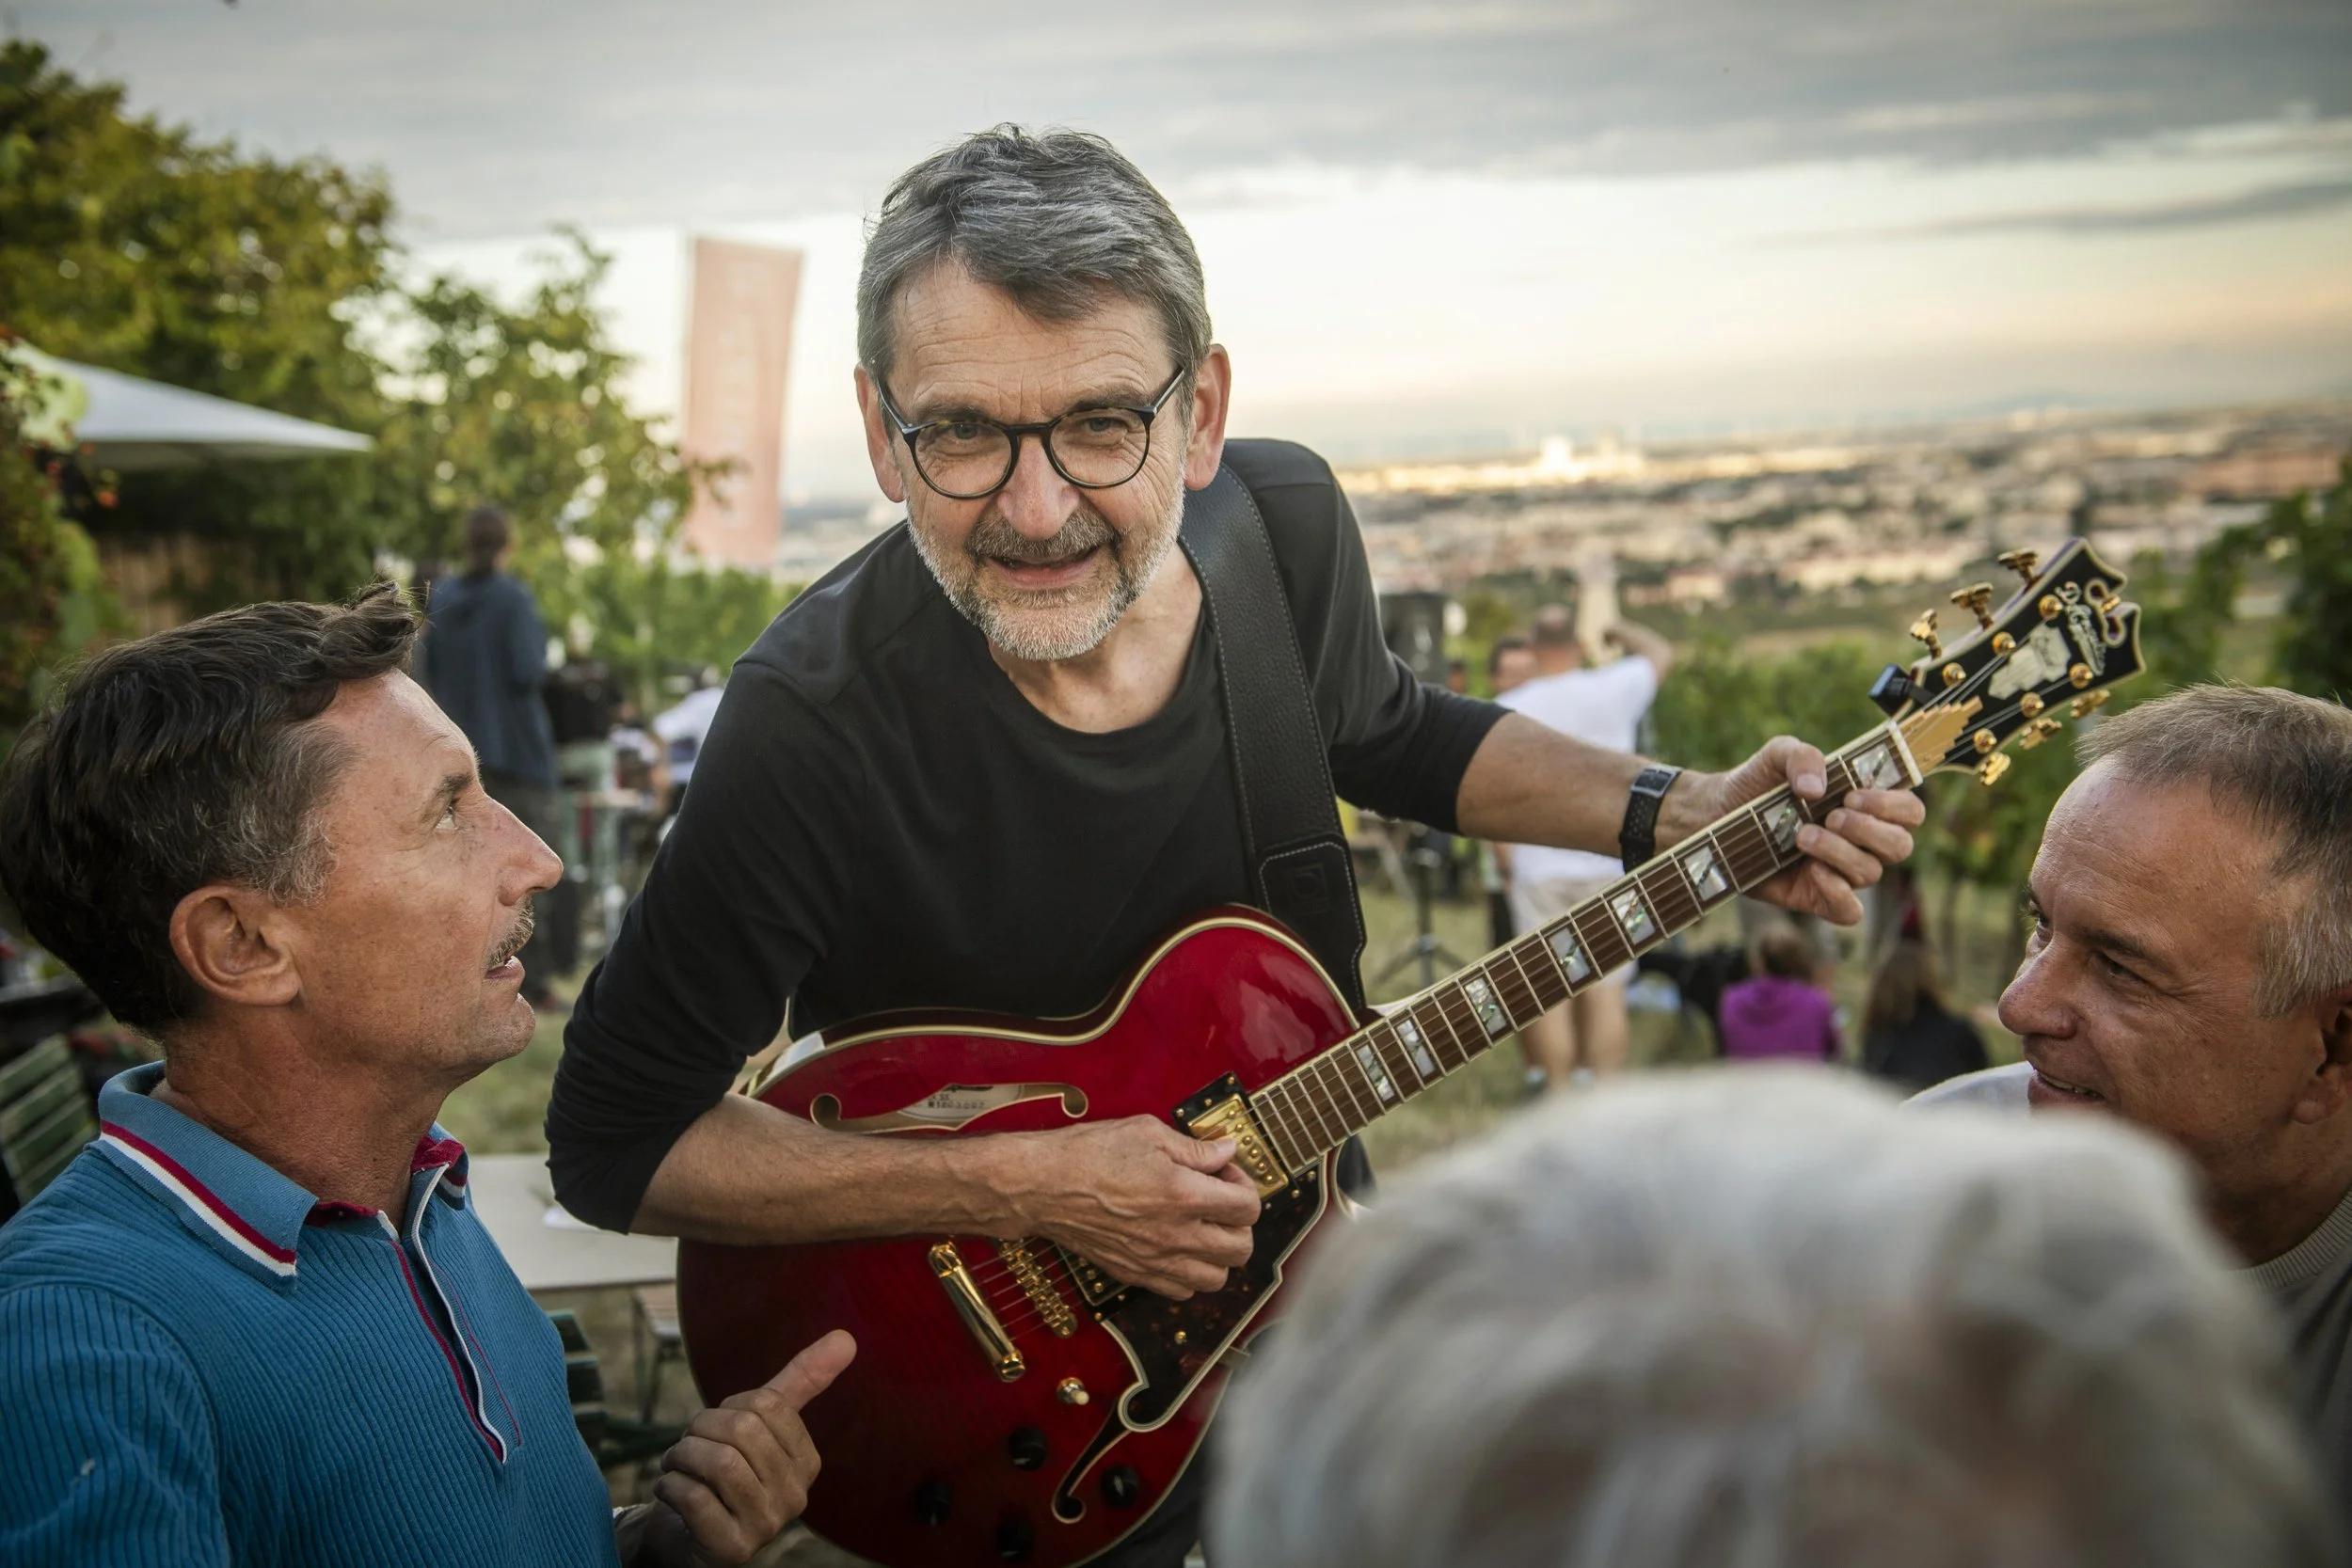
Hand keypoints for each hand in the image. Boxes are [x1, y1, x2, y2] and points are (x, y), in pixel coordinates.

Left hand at [638, 1329, 856, 1566]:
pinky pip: (695, 1498)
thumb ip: (801, 1382)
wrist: (684, 1536)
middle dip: (700, 1430)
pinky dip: (669, 1485)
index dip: (729, 1407)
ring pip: (720, 1463)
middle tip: (688, 1445)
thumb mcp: (758, 1424)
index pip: (767, 1405)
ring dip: (681, 1457)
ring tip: (676, 1466)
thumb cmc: (722, 1474)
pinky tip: (669, 1491)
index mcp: (807, 1462)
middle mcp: (795, 1496)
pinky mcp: (731, 1549)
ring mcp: (766, 1526)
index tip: (718, 1427)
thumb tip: (847, 1336)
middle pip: (743, 1430)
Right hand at [987, 1115, 1260, 1298]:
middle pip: (1241, 1249)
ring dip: (1218, 1254)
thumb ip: (1195, 1147)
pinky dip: (1189, 1274)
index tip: (1226, 1172)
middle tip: (1219, 1200)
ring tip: (1202, 1228)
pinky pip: (1181, 1291)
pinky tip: (1176, 1246)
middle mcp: (1177, 1236)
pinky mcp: (1135, 1275)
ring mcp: (1156, 1261)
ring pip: (1216, 1278)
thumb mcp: (1147, 1133)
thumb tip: (1226, 1150)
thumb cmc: (1090, 1154)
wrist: (1042, 1186)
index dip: (1244, 1185)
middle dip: (1239, 1223)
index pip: (1248, 1207)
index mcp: (1185, 1195)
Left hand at [1674, 735, 1922, 924]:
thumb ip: (1803, 756)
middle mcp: (1860, 839)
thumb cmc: (1755, 783)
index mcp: (1864, 804)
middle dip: (1870, 830)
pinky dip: (1840, 895)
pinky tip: (1815, 873)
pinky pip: (1849, 911)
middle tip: (1833, 815)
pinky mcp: (1816, 896)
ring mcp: (1840, 870)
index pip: (1909, 811)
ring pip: (1870, 873)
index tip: (1854, 795)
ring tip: (1802, 835)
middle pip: (1900, 846)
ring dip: (1840, 852)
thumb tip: (1816, 788)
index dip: (1893, 806)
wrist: (1714, 814)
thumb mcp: (1776, 755)